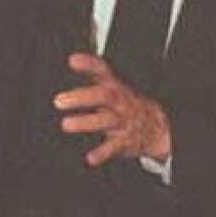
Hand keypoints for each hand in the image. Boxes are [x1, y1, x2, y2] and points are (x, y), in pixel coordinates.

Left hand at [54, 52, 171, 167]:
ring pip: (106, 120)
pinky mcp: (123, 141)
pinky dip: (101, 153)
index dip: (88, 64)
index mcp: (113, 86)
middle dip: (81, 97)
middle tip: (59, 101)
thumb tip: (70, 58)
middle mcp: (118, 102)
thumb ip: (92, 72)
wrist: (156, 126)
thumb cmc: (123, 104)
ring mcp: (121, 121)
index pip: (102, 70)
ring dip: (85, 123)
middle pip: (102, 96)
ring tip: (66, 124)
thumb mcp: (112, 86)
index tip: (72, 61)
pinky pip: (113, 147)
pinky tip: (90, 158)